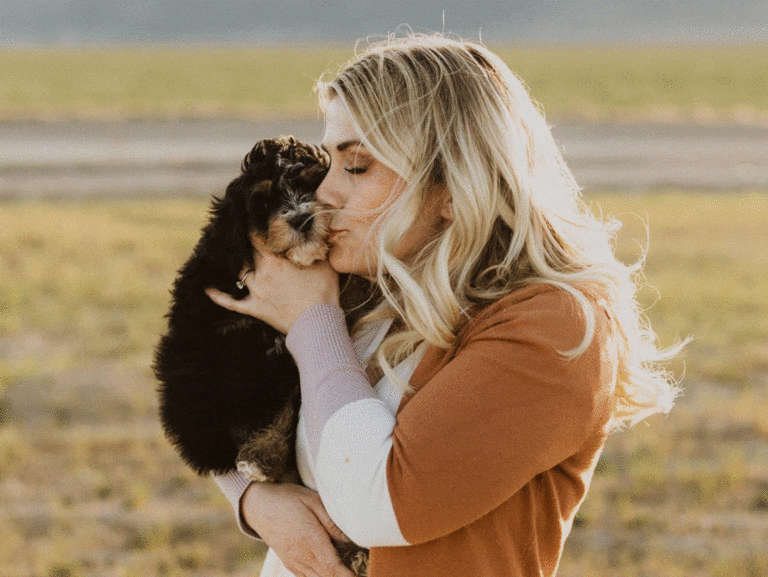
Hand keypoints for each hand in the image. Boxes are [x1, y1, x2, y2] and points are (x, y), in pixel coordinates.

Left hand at [206, 238, 339, 333]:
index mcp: (276, 259)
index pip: (258, 236)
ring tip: (231, 256)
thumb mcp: (323, 262)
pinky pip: (231, 302)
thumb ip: (314, 245)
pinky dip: (218, 296)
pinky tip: (207, 290)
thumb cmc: (324, 292)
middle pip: (248, 252)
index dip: (255, 227)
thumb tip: (314, 229)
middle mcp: (262, 272)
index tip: (254, 219)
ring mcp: (256, 291)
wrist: (318, 322)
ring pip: (240, 272)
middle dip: (248, 243)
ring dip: (237, 264)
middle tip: (247, 237)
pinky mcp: (255, 308)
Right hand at [241, 482, 355, 576]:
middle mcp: (301, 557)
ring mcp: (294, 563)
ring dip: (334, 576)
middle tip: (362, 569)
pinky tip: (333, 569)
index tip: (361, 574)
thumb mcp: (313, 501)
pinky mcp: (290, 564)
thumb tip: (352, 539)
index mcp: (309, 540)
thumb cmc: (288, 499)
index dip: (348, 576)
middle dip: (344, 576)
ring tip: (349, 568)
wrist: (258, 505)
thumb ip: (332, 522)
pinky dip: (322, 576)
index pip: (333, 568)